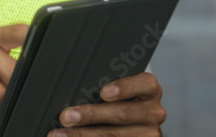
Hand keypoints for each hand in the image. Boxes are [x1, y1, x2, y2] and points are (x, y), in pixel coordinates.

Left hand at [47, 72, 165, 135]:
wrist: (135, 125)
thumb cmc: (122, 101)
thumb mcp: (121, 91)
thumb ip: (106, 88)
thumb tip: (74, 92)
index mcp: (149, 90)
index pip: (143, 84)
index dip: (123, 88)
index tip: (102, 92)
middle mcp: (153, 112)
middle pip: (122, 114)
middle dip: (91, 115)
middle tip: (67, 117)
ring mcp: (149, 133)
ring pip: (115, 136)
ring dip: (84, 135)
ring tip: (62, 134)